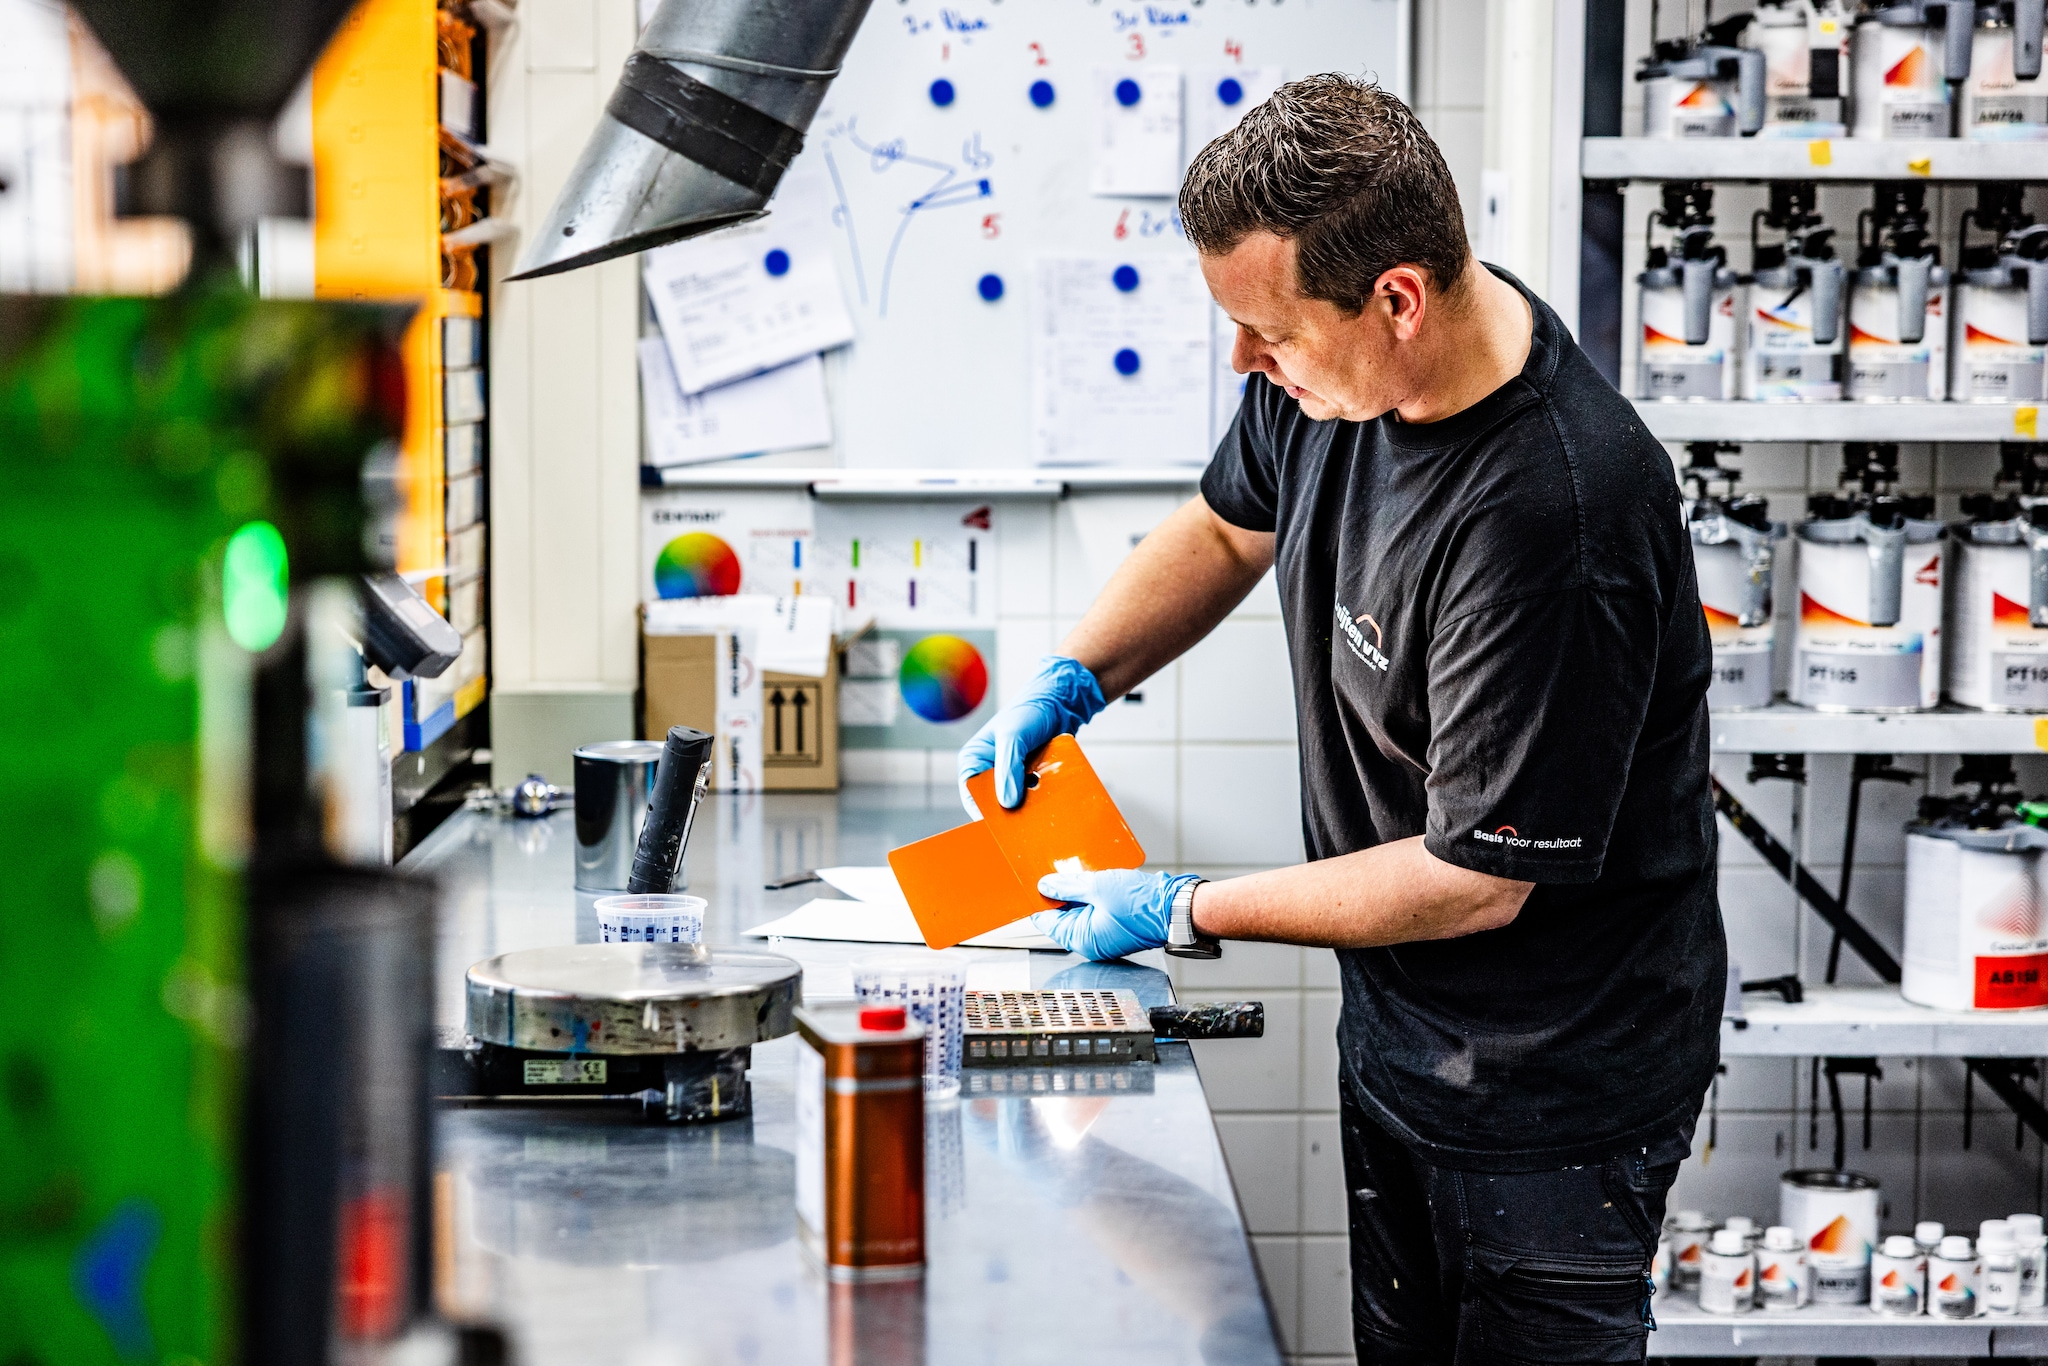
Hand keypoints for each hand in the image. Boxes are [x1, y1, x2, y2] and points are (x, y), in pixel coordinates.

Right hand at [957, 655, 1107, 815]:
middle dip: (1012, 810)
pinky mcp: (1032, 777)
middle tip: (1028, 820)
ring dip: (1030, 806)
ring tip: (1044, 810)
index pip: (973, 796)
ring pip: (1018, 801)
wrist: (1060, 701)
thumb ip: (1008, 768)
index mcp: (974, 760)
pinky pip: (1035, 795)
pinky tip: (1054, 800)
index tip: (1006, 825)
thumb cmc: (1030, 712)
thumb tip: (1007, 803)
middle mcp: (990, 771)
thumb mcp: (1014, 738)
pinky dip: (1043, 798)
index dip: (987, 812)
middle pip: (996, 802)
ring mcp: (1012, 775)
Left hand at [1033, 869, 1198, 961]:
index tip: (1031, 886)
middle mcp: (1092, 942)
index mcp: (1082, 938)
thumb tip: (1046, 885)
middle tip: (1055, 872)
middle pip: (1063, 916)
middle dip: (1059, 894)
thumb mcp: (1097, 887)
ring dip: (1078, 893)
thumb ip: (1067, 886)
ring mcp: (1105, 935)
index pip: (1048, 922)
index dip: (1038, 901)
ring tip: (1078, 873)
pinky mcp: (1116, 926)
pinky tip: (1095, 880)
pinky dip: (1093, 896)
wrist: (1176, 908)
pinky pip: (1096, 910)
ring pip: (1081, 910)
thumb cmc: (1142, 904)